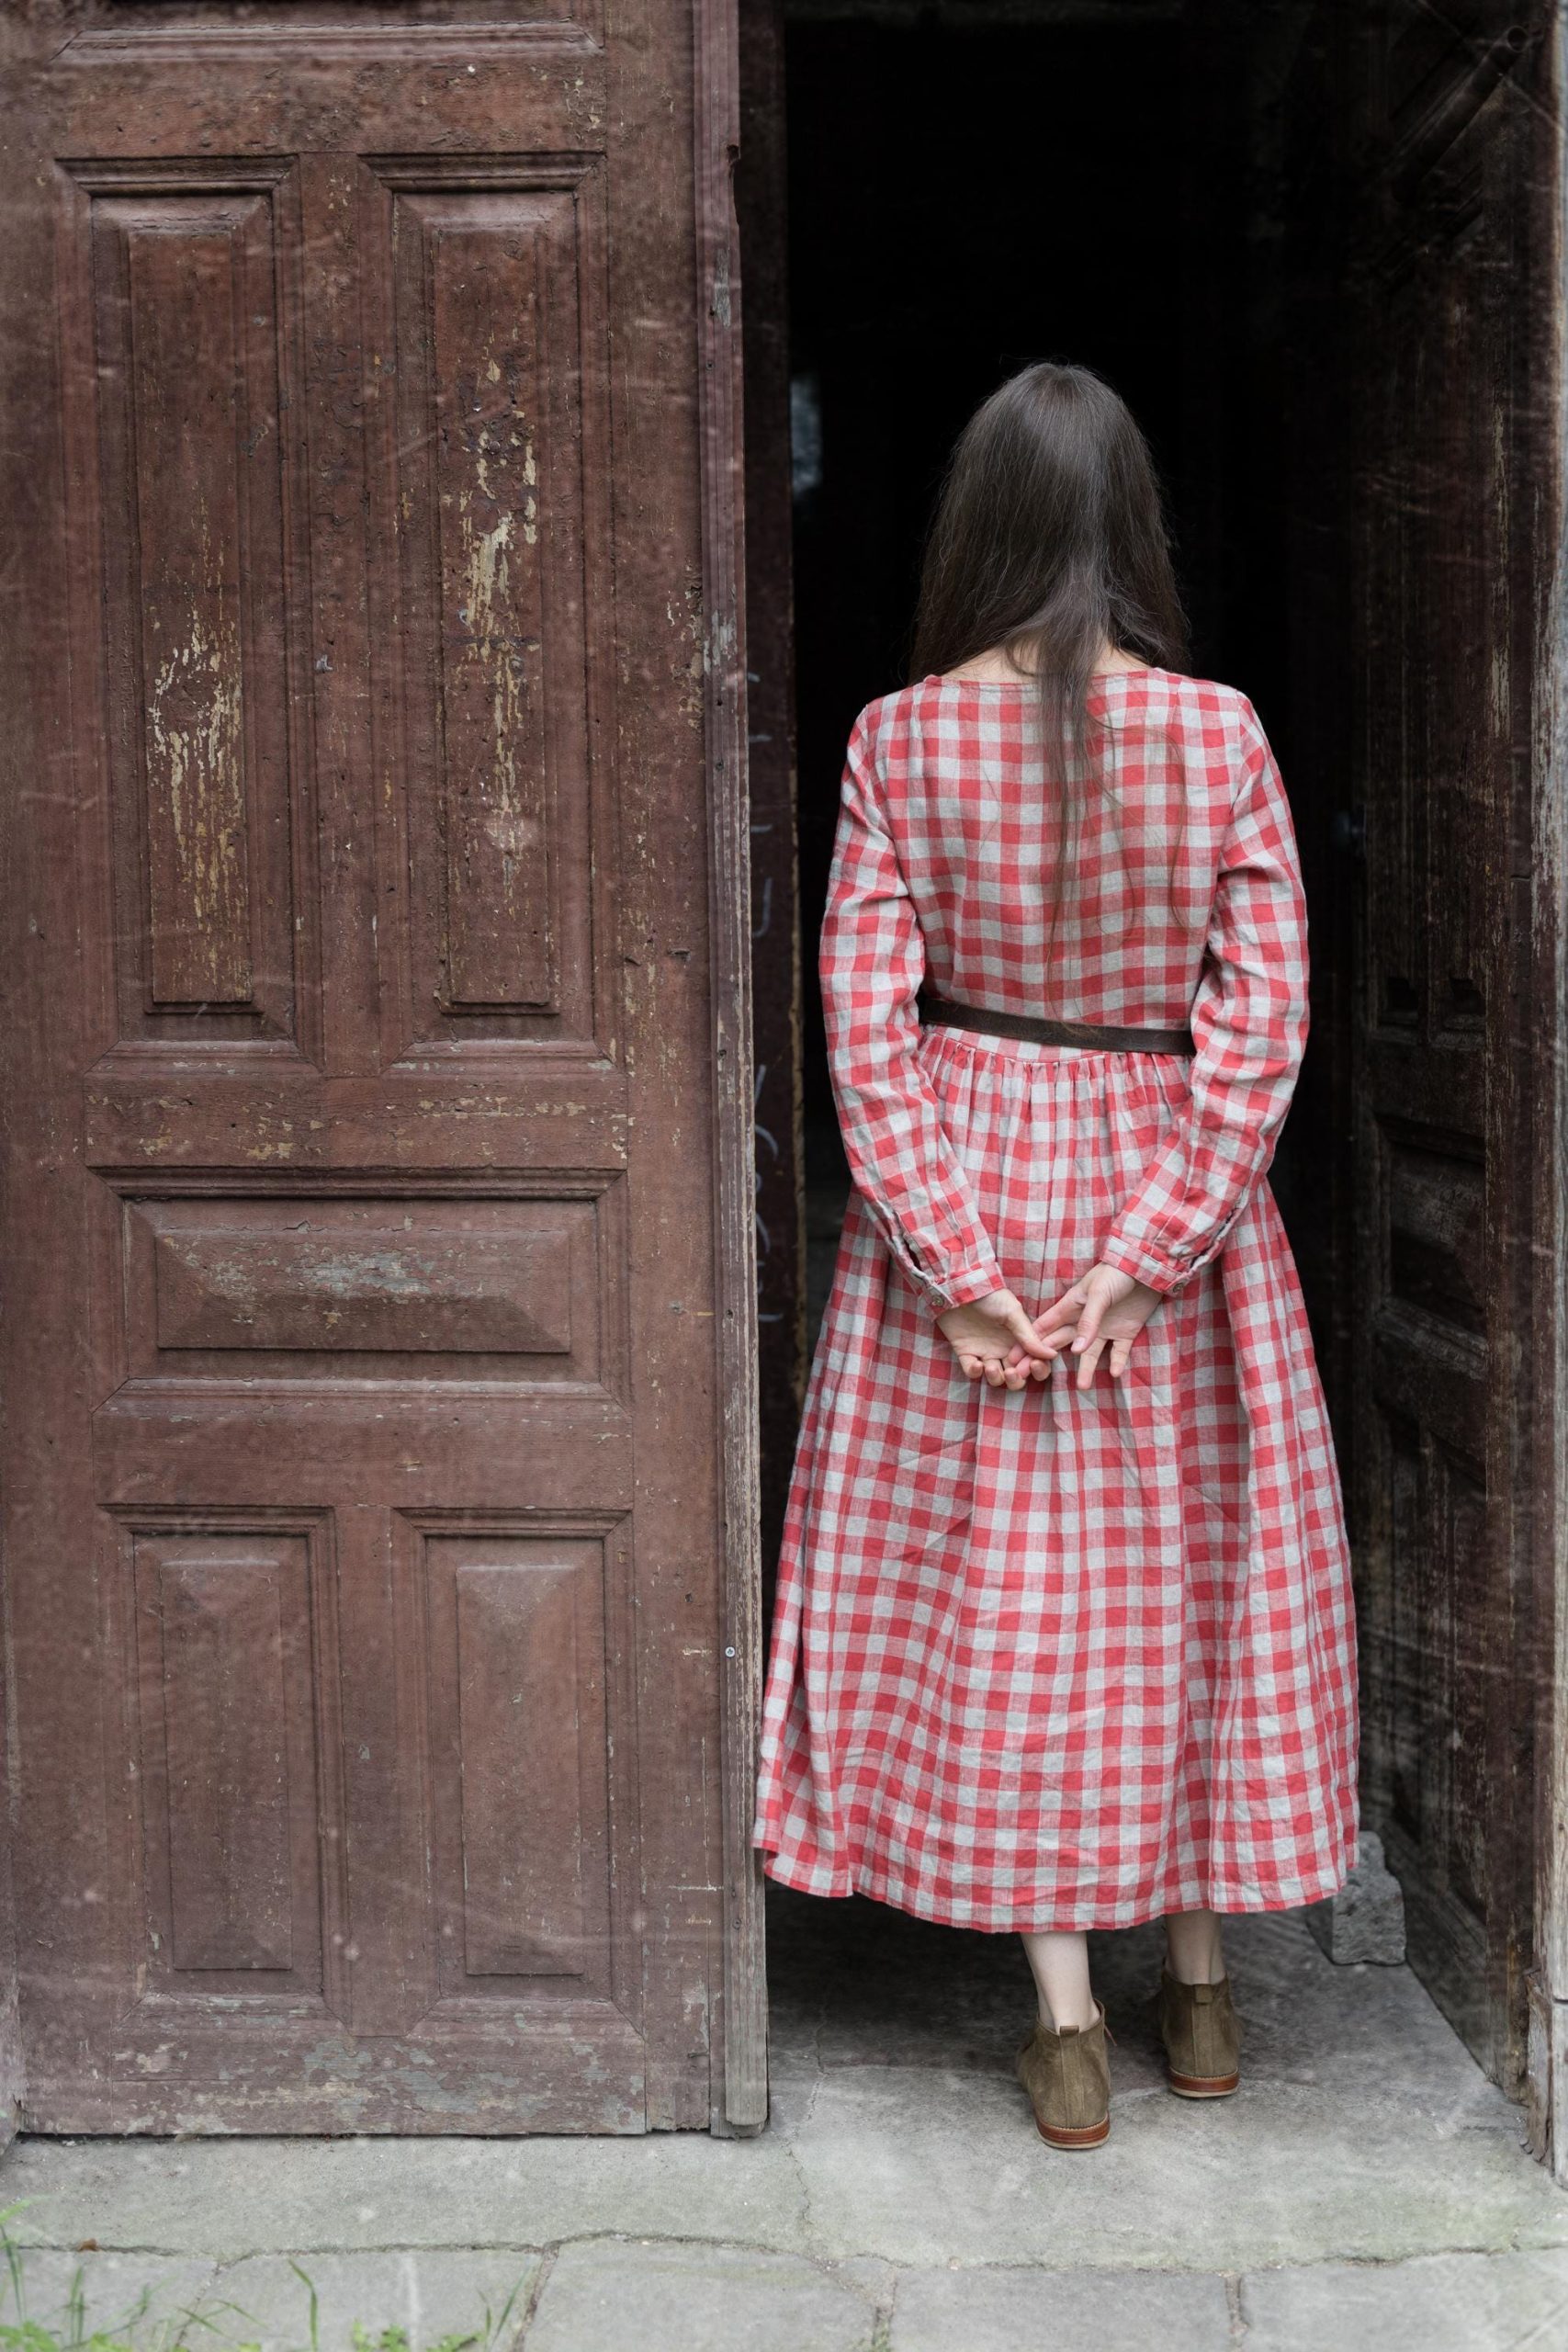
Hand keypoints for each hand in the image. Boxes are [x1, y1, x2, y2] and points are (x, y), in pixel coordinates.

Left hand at [937, 1287, 1057, 1388]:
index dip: (1038, 1369)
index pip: (1035, 1362)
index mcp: (1019, 1339)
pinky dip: (975, 1372)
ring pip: (996, 1378)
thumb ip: (1030, 1336)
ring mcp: (985, 1352)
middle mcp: (1004, 1349)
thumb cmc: (990, 1296)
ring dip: (996, 1378)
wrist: (960, 1288)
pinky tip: (977, 1364)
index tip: (1034, 1365)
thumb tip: (1052, 1354)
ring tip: (991, 1367)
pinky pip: (972, 1372)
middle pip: (1017, 1376)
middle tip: (1012, 1372)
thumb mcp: (1013, 1312)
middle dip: (1017, 1380)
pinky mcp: (966, 1353)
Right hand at [1006, 1261, 1163, 1389]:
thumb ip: (1087, 1322)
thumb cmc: (1116, 1273)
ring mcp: (1104, 1328)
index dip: (1029, 1343)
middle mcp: (1084, 1321)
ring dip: (1085, 1369)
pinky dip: (1116, 1362)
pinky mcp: (1125, 1332)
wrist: (1146, 1267)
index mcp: (1071, 1306)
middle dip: (1046, 1360)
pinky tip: (1114, 1373)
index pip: (1045, 1328)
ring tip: (1082, 1387)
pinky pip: (1118, 1351)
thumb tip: (1075, 1351)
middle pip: (1060, 1343)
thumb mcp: (1099, 1294)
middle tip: (1032, 1378)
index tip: (1015, 1360)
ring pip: (1090, 1353)